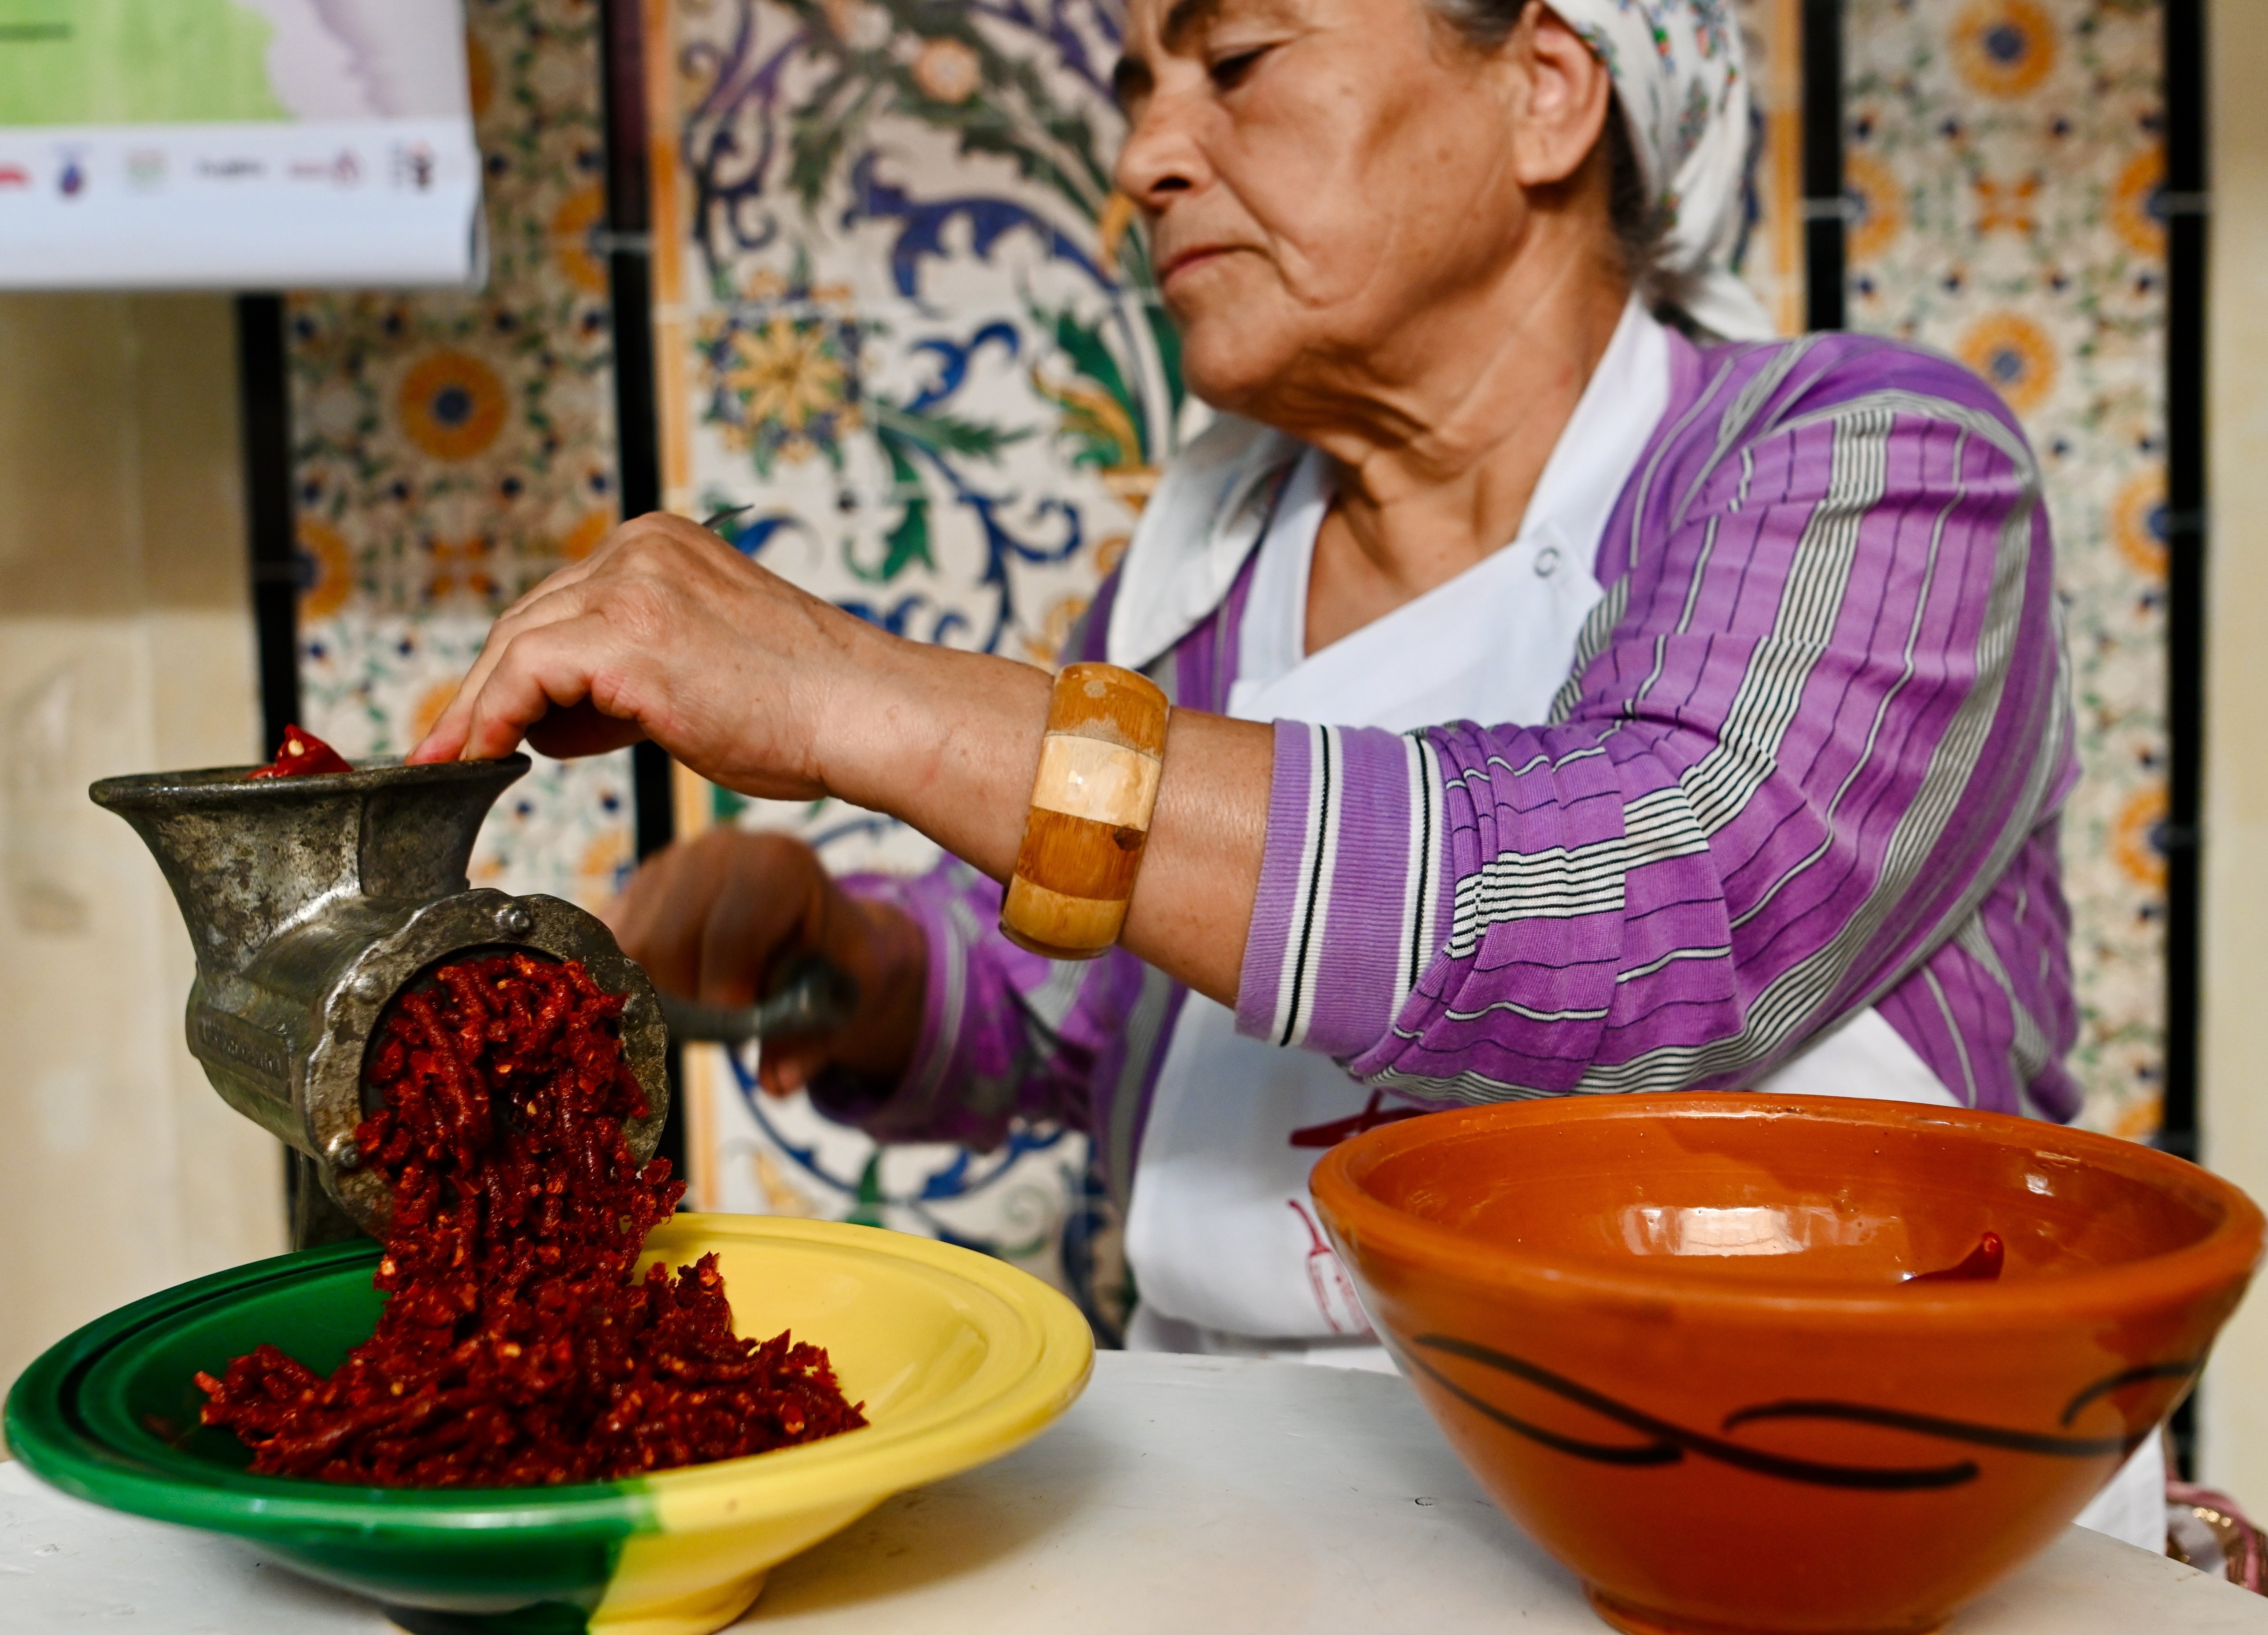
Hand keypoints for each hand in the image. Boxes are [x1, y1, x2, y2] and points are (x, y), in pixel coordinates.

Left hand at [408, 513, 869, 799]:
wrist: (862, 713)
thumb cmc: (804, 708)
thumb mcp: (698, 675)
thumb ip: (623, 682)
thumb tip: (550, 722)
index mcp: (663, 546)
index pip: (562, 605)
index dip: (513, 670)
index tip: (483, 723)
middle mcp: (641, 548)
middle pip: (528, 619)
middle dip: (484, 691)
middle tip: (451, 749)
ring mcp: (632, 584)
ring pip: (515, 645)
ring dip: (476, 712)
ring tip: (456, 764)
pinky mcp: (625, 634)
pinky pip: (524, 673)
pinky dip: (491, 717)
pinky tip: (481, 758)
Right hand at [610, 829, 926, 1096]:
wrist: (815, 927)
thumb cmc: (832, 959)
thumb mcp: (845, 996)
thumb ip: (813, 1041)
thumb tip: (777, 1084)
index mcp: (778, 865)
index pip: (732, 935)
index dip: (727, 994)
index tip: (737, 1038)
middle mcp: (717, 852)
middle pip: (667, 942)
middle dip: (688, 1003)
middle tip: (716, 1032)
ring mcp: (668, 865)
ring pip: (629, 950)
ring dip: (654, 998)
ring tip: (697, 1013)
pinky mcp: (634, 889)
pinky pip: (606, 948)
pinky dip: (626, 985)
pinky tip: (660, 1000)